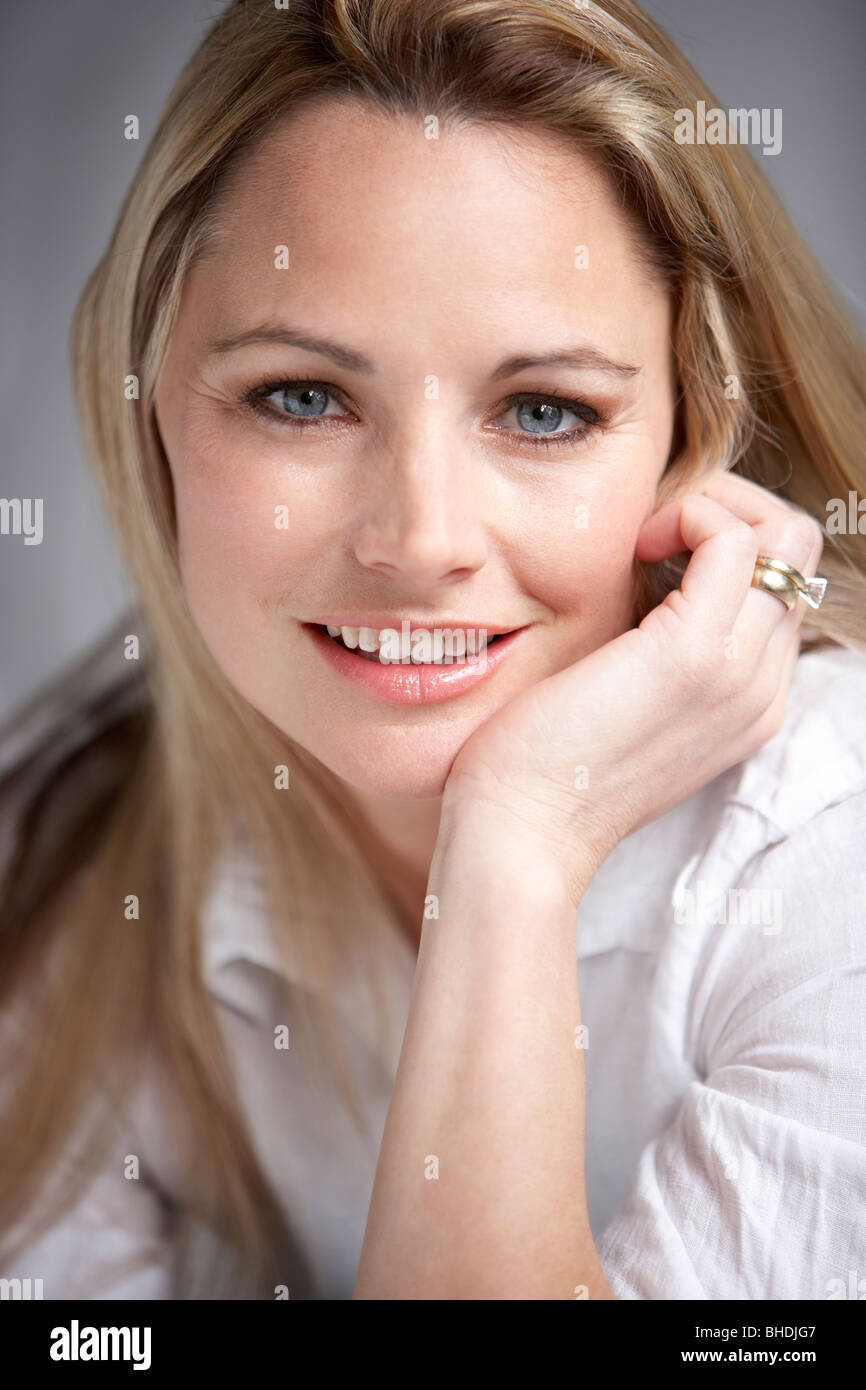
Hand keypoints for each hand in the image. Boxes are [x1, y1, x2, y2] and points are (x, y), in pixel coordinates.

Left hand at [443, 471, 824, 900]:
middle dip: (726, 511)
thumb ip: (649, 651)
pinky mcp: (694, 655)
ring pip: (783, 535)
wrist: (518, 835)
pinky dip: (687, 513)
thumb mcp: (617, 704)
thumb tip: (638, 575)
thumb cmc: (540, 769)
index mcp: (748, 704)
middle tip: (649, 532)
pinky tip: (630, 546)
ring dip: (708, 507)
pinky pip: (735, 538)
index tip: (647, 553)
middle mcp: (761, 690)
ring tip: (638, 540)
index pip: (780, 588)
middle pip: (795, 554)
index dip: (722, 545)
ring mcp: (737, 673)